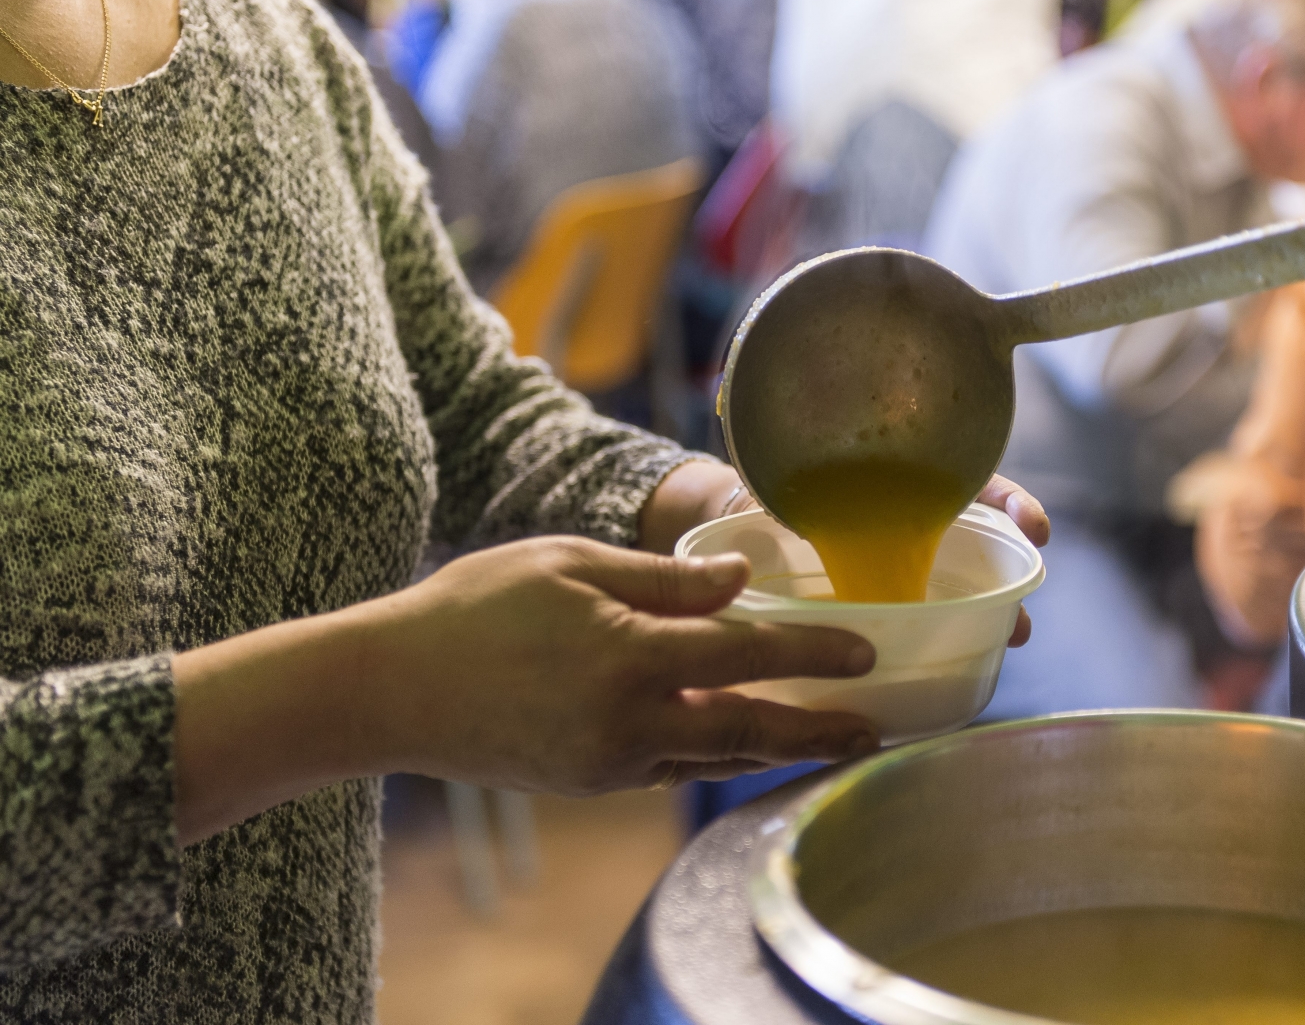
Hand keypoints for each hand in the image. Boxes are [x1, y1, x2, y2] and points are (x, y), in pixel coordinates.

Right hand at [367, 540, 879, 792]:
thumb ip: (663, 578)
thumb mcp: (569, 564)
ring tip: (823, 737)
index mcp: (629, 657)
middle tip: (873, 731)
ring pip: (712, 756)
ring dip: (772, 747)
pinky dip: (712, 752)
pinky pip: (669, 767)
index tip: (865, 654)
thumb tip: (739, 581)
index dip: (814, 655)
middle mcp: (629, 722)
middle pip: (749, 730)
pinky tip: (738, 737)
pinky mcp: (588, 781)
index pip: (747, 655)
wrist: (390, 689)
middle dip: (817, 732)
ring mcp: (608, 763)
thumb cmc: (474, 608)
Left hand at [645, 461, 1051, 645]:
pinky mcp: (882, 602)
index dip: (1010, 504)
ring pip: (960, 583)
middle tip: (1022, 610)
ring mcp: (900, 565)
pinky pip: (924, 618)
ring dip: (993, 610)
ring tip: (1011, 637)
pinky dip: (950, 638)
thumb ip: (770, 493)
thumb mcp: (777, 481)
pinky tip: (957, 663)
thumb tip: (724, 518)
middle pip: (977, 539)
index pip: (969, 481)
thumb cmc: (762, 490)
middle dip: (1010, 574)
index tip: (1034, 529)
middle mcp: (909, 521)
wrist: (733, 522)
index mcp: (897, 480)